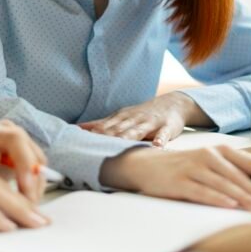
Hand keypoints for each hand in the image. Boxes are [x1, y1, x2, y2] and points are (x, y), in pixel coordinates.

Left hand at [0, 119, 47, 201]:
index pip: (15, 140)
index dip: (24, 163)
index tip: (26, 187)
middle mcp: (9, 132)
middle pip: (33, 152)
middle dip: (34, 181)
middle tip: (30, 204)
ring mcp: (20, 142)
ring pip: (39, 164)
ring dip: (36, 186)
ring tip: (27, 206)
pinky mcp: (27, 154)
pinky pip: (38, 171)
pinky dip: (35, 187)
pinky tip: (27, 201)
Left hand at [79, 92, 205, 145]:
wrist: (172, 104)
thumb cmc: (142, 115)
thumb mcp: (121, 117)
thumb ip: (101, 124)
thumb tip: (78, 129)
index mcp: (122, 118)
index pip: (105, 127)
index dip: (92, 134)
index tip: (79, 142)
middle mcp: (134, 119)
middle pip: (118, 129)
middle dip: (106, 137)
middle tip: (93, 147)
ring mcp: (150, 123)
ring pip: (138, 131)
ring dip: (129, 137)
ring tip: (121, 145)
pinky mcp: (167, 127)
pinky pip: (163, 134)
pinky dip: (160, 140)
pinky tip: (157, 146)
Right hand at [100, 145, 250, 212]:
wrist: (146, 165)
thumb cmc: (185, 168)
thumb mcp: (210, 166)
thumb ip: (233, 175)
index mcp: (221, 151)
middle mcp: (210, 156)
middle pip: (242, 177)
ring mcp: (194, 167)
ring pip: (225, 184)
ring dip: (245, 200)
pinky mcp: (180, 181)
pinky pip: (202, 191)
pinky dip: (218, 198)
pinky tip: (230, 206)